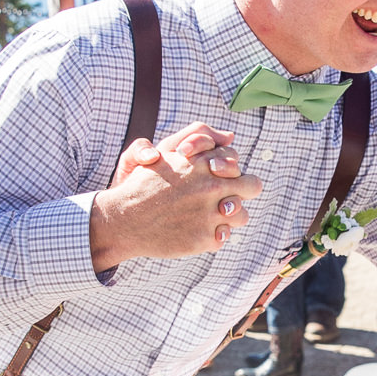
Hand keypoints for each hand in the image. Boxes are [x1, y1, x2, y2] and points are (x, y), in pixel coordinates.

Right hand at [91, 132, 261, 265]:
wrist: (124, 220)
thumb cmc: (144, 184)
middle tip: (231, 196)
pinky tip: (198, 232)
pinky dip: (213, 236)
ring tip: (215, 216)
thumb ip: (199, 141)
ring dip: (231, 216)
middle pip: (252, 186)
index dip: (230, 170)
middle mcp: (210, 187)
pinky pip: (224, 237)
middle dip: (245, 189)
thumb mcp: (167, 154)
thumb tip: (230, 136)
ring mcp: (209, 214)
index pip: (236, 163)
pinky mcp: (204, 239)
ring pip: (242, 215)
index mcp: (203, 164)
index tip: (220, 177)